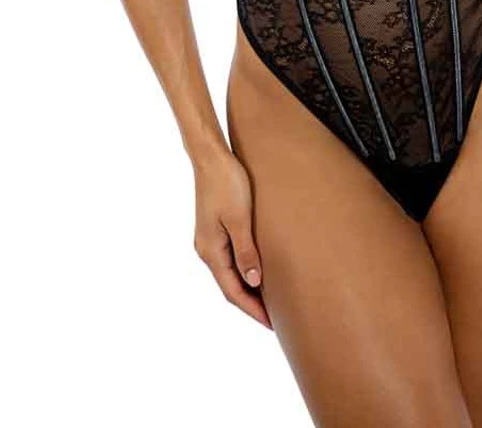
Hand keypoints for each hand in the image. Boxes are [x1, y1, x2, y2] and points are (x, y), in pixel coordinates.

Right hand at [191, 152, 271, 329]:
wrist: (210, 156)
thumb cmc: (227, 183)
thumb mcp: (240, 218)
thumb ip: (246, 251)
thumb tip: (253, 283)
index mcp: (211, 251)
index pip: (232, 291)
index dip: (252, 310)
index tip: (271, 324)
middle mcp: (207, 249)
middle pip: (230, 286)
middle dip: (251, 304)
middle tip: (275, 319)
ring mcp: (209, 239)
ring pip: (230, 273)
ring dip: (247, 288)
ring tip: (269, 301)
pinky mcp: (215, 228)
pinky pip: (230, 259)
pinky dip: (244, 270)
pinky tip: (257, 271)